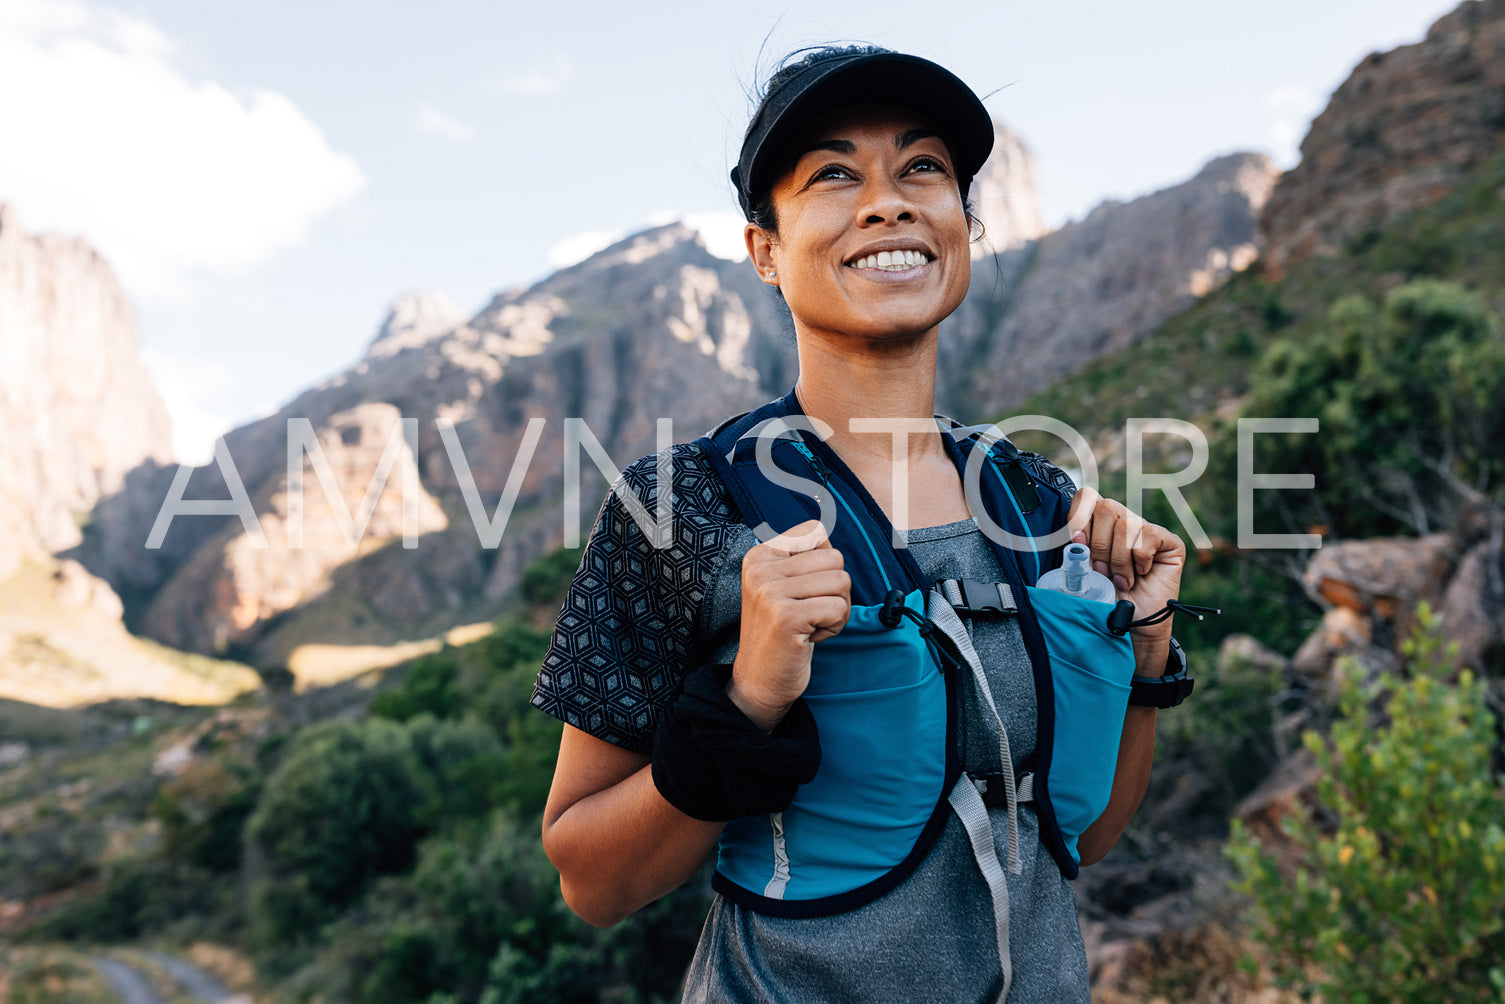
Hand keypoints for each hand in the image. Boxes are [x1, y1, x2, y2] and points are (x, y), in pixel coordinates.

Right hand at [729, 520, 851, 730]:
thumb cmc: (782, 634)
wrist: (759, 681)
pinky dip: (834, 627)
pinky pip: (839, 608)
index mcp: (759, 556)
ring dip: (837, 610)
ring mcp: (770, 592)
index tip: (804, 591)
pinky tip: (810, 638)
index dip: (824, 563)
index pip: (815, 531)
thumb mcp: (783, 587)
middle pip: (835, 558)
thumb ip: (803, 558)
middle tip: (811, 614)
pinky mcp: (786, 616)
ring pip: (841, 582)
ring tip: (811, 625)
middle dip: (835, 590)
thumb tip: (827, 526)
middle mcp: (760, 569)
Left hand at [1066, 488, 1184, 669]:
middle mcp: (1124, 521)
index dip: (1080, 515)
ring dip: (1118, 559)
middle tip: (1102, 571)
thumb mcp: (1085, 571)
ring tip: (1121, 580)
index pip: (1087, 497)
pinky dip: (1140, 560)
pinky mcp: (1170, 542)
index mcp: (1100, 524)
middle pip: (1106, 507)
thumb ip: (1080, 550)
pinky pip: (1149, 536)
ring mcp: (1148, 529)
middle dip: (1099, 544)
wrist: (1132, 625)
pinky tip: (1141, 574)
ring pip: (1126, 524)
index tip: (1078, 542)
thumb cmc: (1108, 598)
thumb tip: (1074, 539)